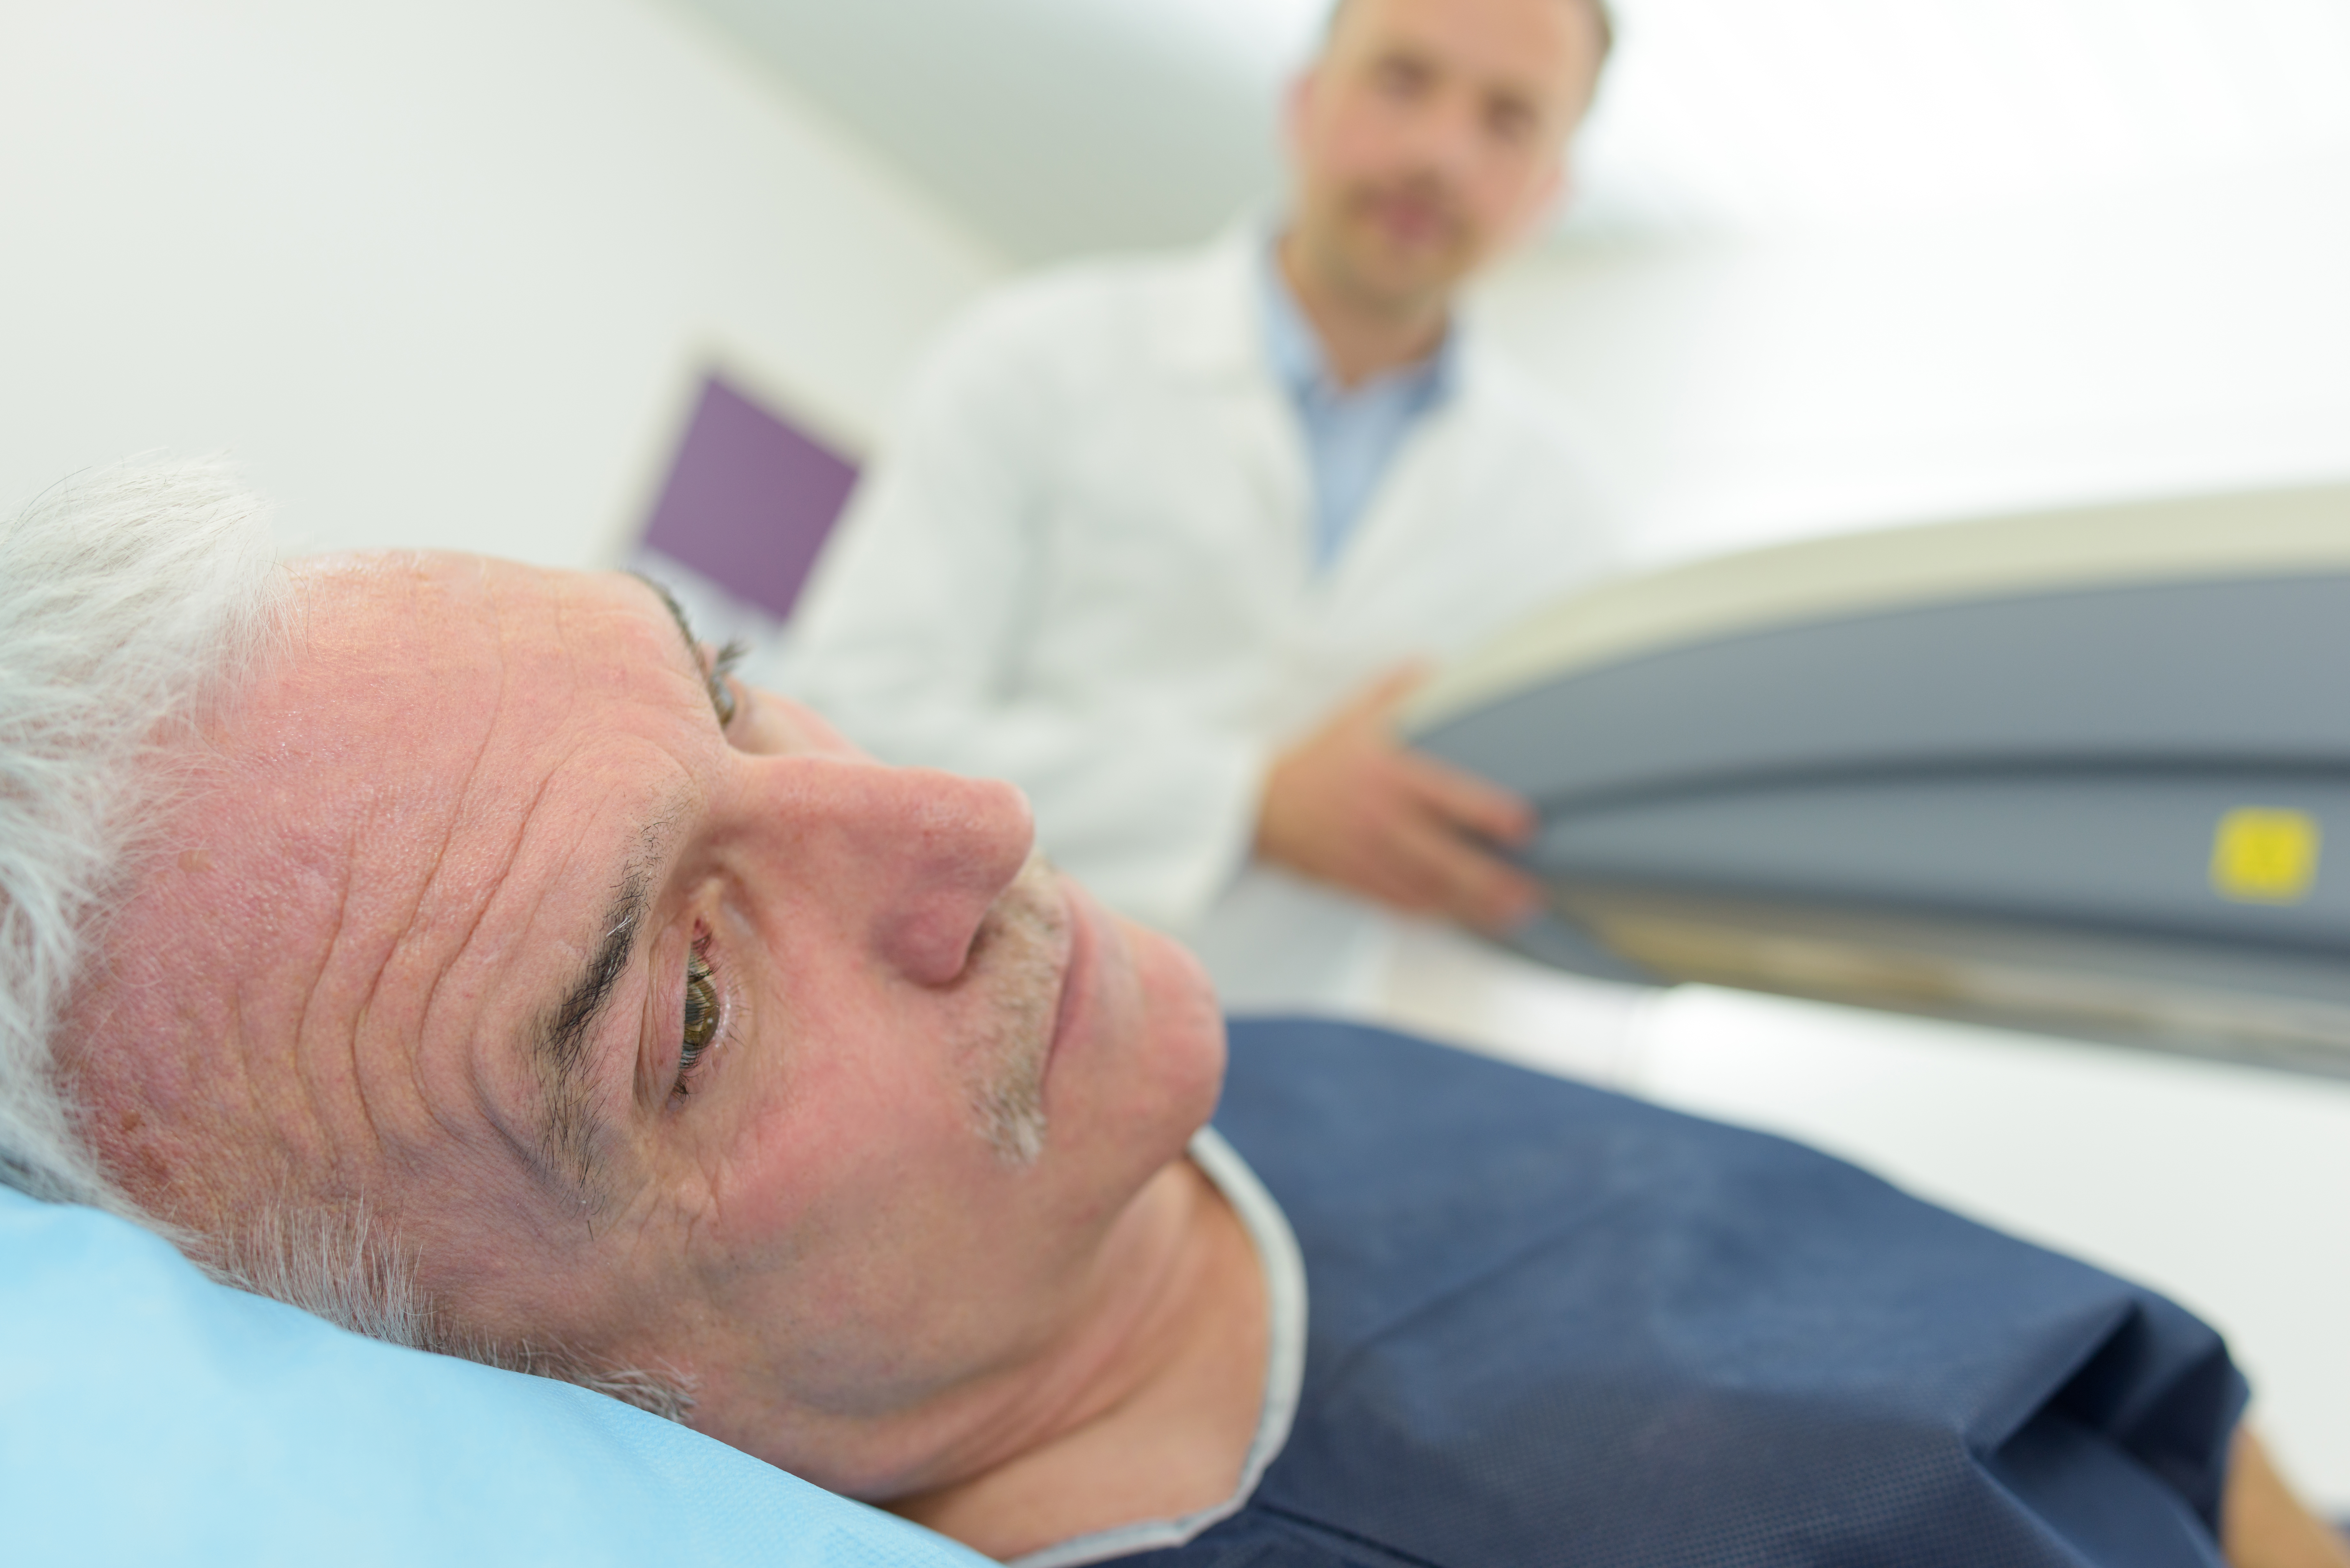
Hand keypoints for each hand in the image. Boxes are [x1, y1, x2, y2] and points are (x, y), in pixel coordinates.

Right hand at [1254, 665, 1542, 932]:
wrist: (1261, 805)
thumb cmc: (1317, 758)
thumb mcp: (1354, 714)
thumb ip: (1398, 690)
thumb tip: (1437, 669)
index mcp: (1388, 776)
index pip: (1447, 796)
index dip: (1487, 813)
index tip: (1524, 825)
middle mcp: (1382, 822)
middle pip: (1444, 861)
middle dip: (1491, 882)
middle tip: (1532, 893)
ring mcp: (1370, 858)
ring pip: (1430, 892)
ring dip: (1475, 907)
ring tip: (1514, 914)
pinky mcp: (1358, 882)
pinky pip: (1403, 906)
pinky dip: (1438, 916)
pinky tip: (1466, 919)